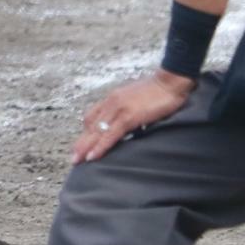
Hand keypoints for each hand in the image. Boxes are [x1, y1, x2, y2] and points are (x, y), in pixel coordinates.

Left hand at [72, 69, 195, 163]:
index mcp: (112, 98)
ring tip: (77, 161)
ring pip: (97, 131)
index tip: (80, 144)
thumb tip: (127, 122)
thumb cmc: (159, 92)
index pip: (92, 117)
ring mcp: (118, 109)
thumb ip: (127, 109)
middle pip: (90, 125)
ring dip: (85, 148)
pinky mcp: (128, 116)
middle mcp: (111, 103)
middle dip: (81, 143)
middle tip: (73, 158)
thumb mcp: (137, 99)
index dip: (85, 132)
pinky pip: (110, 135)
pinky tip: (93, 157)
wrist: (170, 82)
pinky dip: (100, 146)